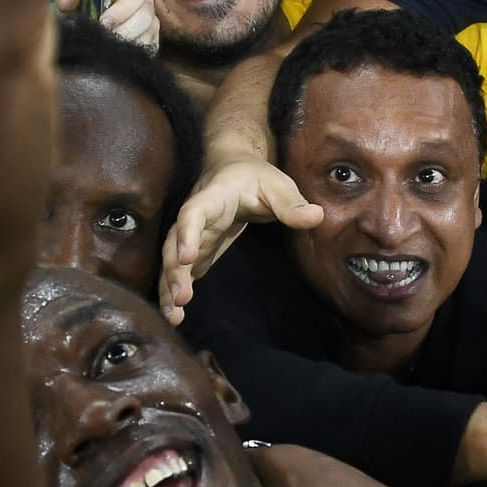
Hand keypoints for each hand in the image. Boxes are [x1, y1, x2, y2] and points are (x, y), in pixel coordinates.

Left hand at [52, 0, 159, 51]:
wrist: (80, 23)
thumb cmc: (78, 4)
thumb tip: (65, 3)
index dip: (121, 9)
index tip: (103, 23)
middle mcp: (141, 4)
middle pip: (146, 15)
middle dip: (127, 30)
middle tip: (108, 40)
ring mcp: (148, 23)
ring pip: (149, 33)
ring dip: (131, 43)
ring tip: (111, 50)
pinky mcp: (149, 41)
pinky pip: (150, 47)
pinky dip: (136, 52)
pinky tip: (119, 56)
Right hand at [159, 161, 321, 324]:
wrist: (233, 169)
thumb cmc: (255, 177)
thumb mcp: (277, 184)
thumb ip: (292, 203)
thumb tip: (316, 216)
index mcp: (214, 196)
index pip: (195, 212)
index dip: (187, 233)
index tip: (187, 257)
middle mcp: (196, 217)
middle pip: (174, 243)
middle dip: (174, 271)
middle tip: (180, 298)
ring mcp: (193, 235)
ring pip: (172, 260)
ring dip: (170, 287)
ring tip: (173, 316)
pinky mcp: (196, 251)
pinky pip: (180, 270)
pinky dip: (174, 291)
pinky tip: (176, 315)